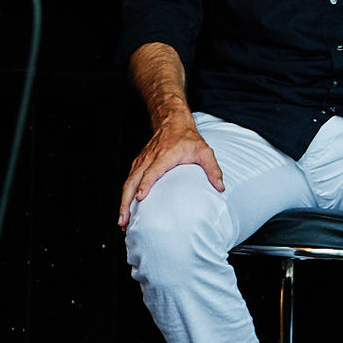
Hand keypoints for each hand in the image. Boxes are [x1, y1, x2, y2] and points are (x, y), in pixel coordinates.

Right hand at [117, 114, 223, 228]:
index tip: (140, 197)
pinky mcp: (139, 164)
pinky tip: (125, 208)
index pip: (152, 170)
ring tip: (122, 221)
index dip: (145, 184)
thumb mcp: (204, 151)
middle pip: (133, 180)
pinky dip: (124, 195)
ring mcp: (142, 161)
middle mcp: (149, 158)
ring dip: (123, 201)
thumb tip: (220, 187)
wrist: (172, 122)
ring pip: (128, 182)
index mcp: (165, 155)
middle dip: (126, 200)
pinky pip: (129, 180)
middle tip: (124, 220)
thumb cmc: (187, 138)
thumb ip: (213, 169)